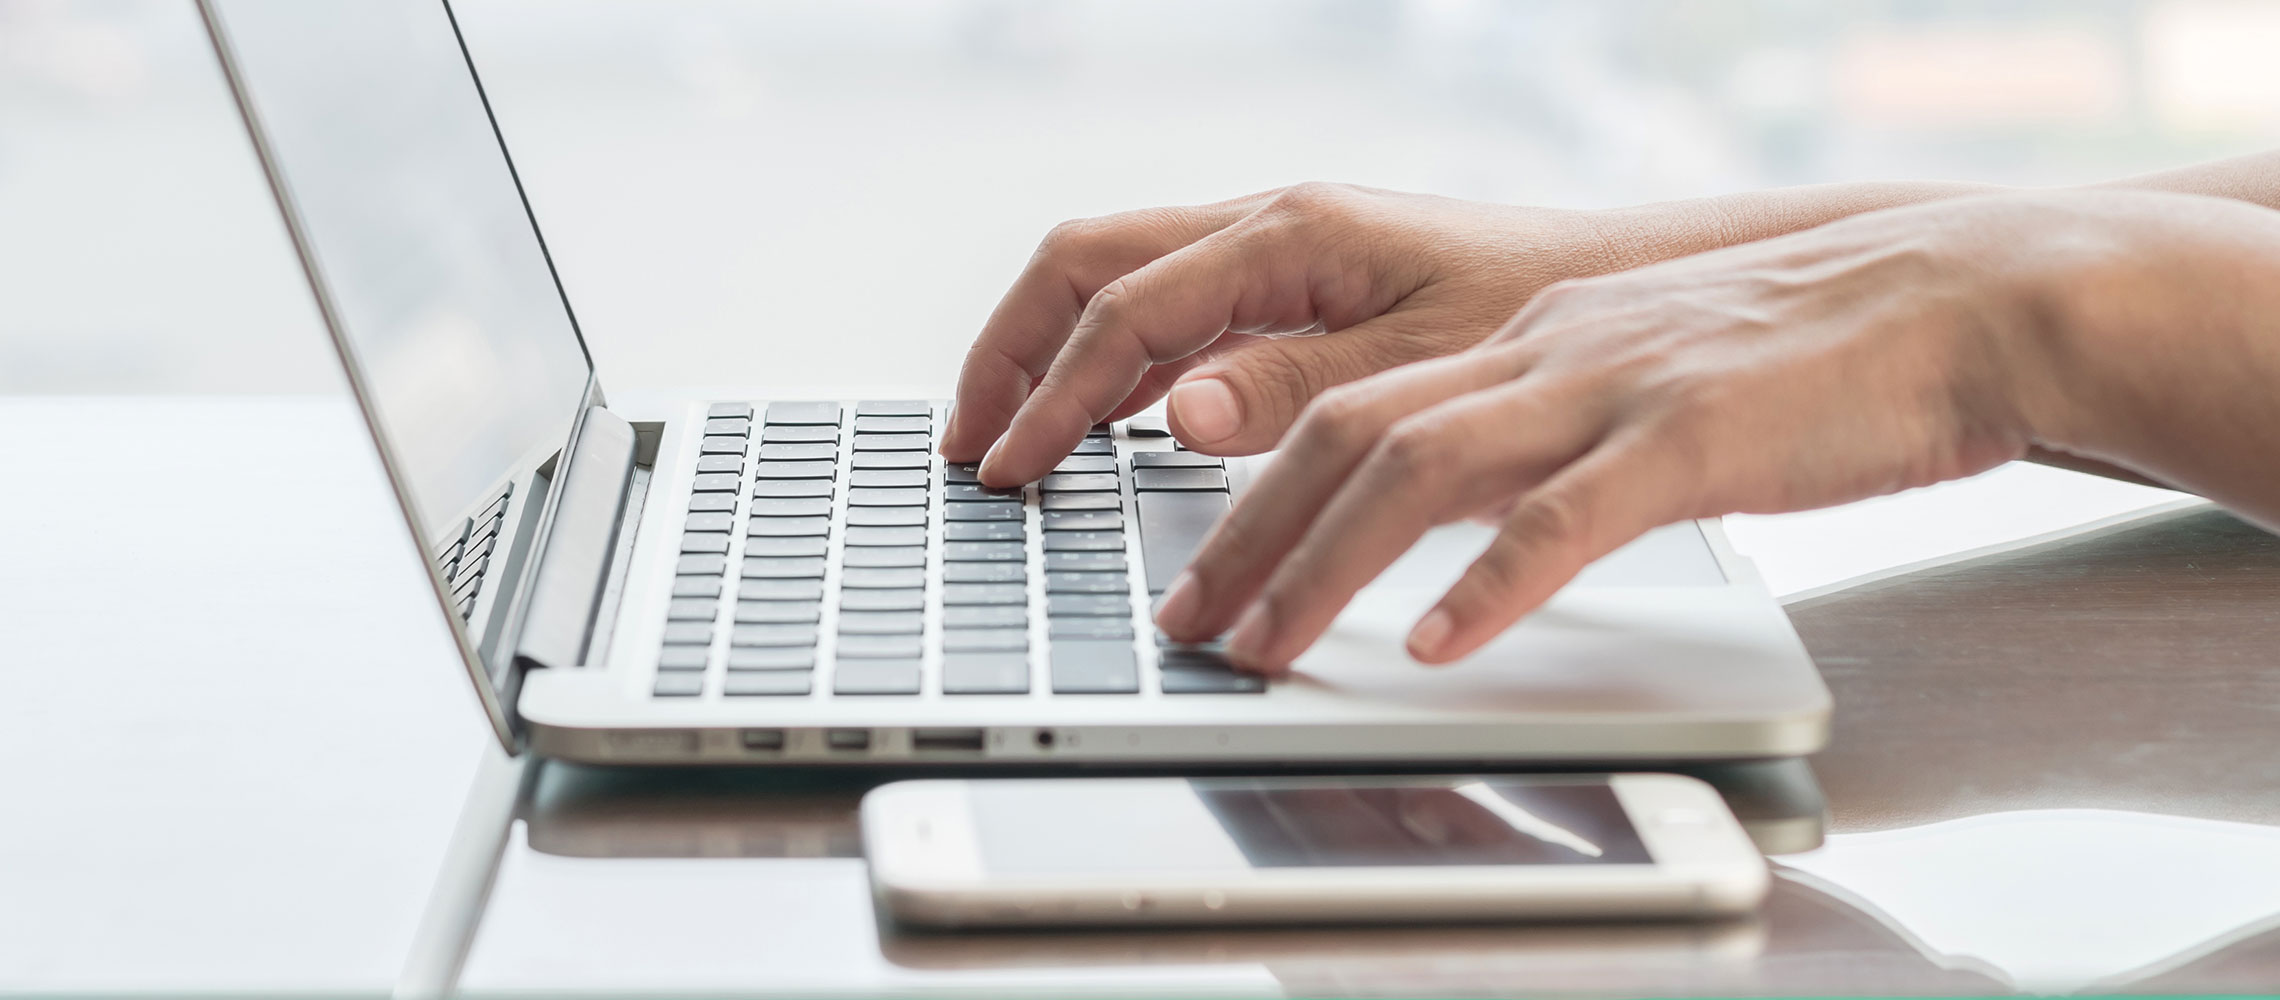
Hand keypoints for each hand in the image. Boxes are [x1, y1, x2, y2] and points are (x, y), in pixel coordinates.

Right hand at [940, 183, 1623, 484]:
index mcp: (1289, 234)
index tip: (1006, 466)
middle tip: (971, 443)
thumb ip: (1292, 390)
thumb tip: (1174, 412)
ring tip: (1008, 435)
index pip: (1124, 309)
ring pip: (1118, 279)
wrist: (1622, 292)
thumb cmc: (1543, 323)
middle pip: (1086, 263)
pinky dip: (1115, 363)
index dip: (1051, 393)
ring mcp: (1276, 251)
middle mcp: (1269, 226)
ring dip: (1053, 353)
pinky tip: (1104, 423)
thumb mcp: (1420, 370)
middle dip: (1012, 349)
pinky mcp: (1293, 285)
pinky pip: (1171, 310)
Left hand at [1155, 195, 2089, 671]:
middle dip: (1247, 534)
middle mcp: (1542, 348)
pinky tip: (1439, 643)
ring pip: (1421, 461)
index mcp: (1524, 337)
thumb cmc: (1799, 361)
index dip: (1250, 490)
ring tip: (1262, 647)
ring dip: (1324, 562)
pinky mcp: (1692, 435)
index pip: (1347, 402)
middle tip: (1186, 624)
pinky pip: (1568, 512)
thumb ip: (1540, 433)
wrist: (1951, 303)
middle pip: (1347, 429)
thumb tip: (1451, 515)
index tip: (1199, 572)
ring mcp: (1611, 385)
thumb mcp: (1633, 382)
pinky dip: (1493, 581)